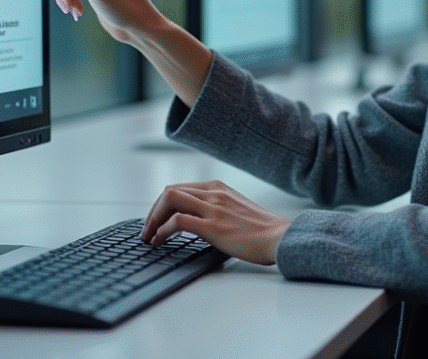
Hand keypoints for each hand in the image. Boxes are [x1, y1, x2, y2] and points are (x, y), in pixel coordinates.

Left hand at [141, 180, 292, 265]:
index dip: (162, 204)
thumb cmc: (262, 229)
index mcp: (218, 188)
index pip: (180, 188)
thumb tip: (193, 222)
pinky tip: (160, 240)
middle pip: (170, 191)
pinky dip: (162, 230)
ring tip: (148, 236)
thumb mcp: (235, 209)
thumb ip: (216, 208)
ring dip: (152, 218)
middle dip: (153, 211)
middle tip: (147, 229)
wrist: (280, 237)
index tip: (156, 220)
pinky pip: (178, 221)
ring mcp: (213, 208)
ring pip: (169, 199)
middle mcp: (214, 193)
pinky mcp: (213, 226)